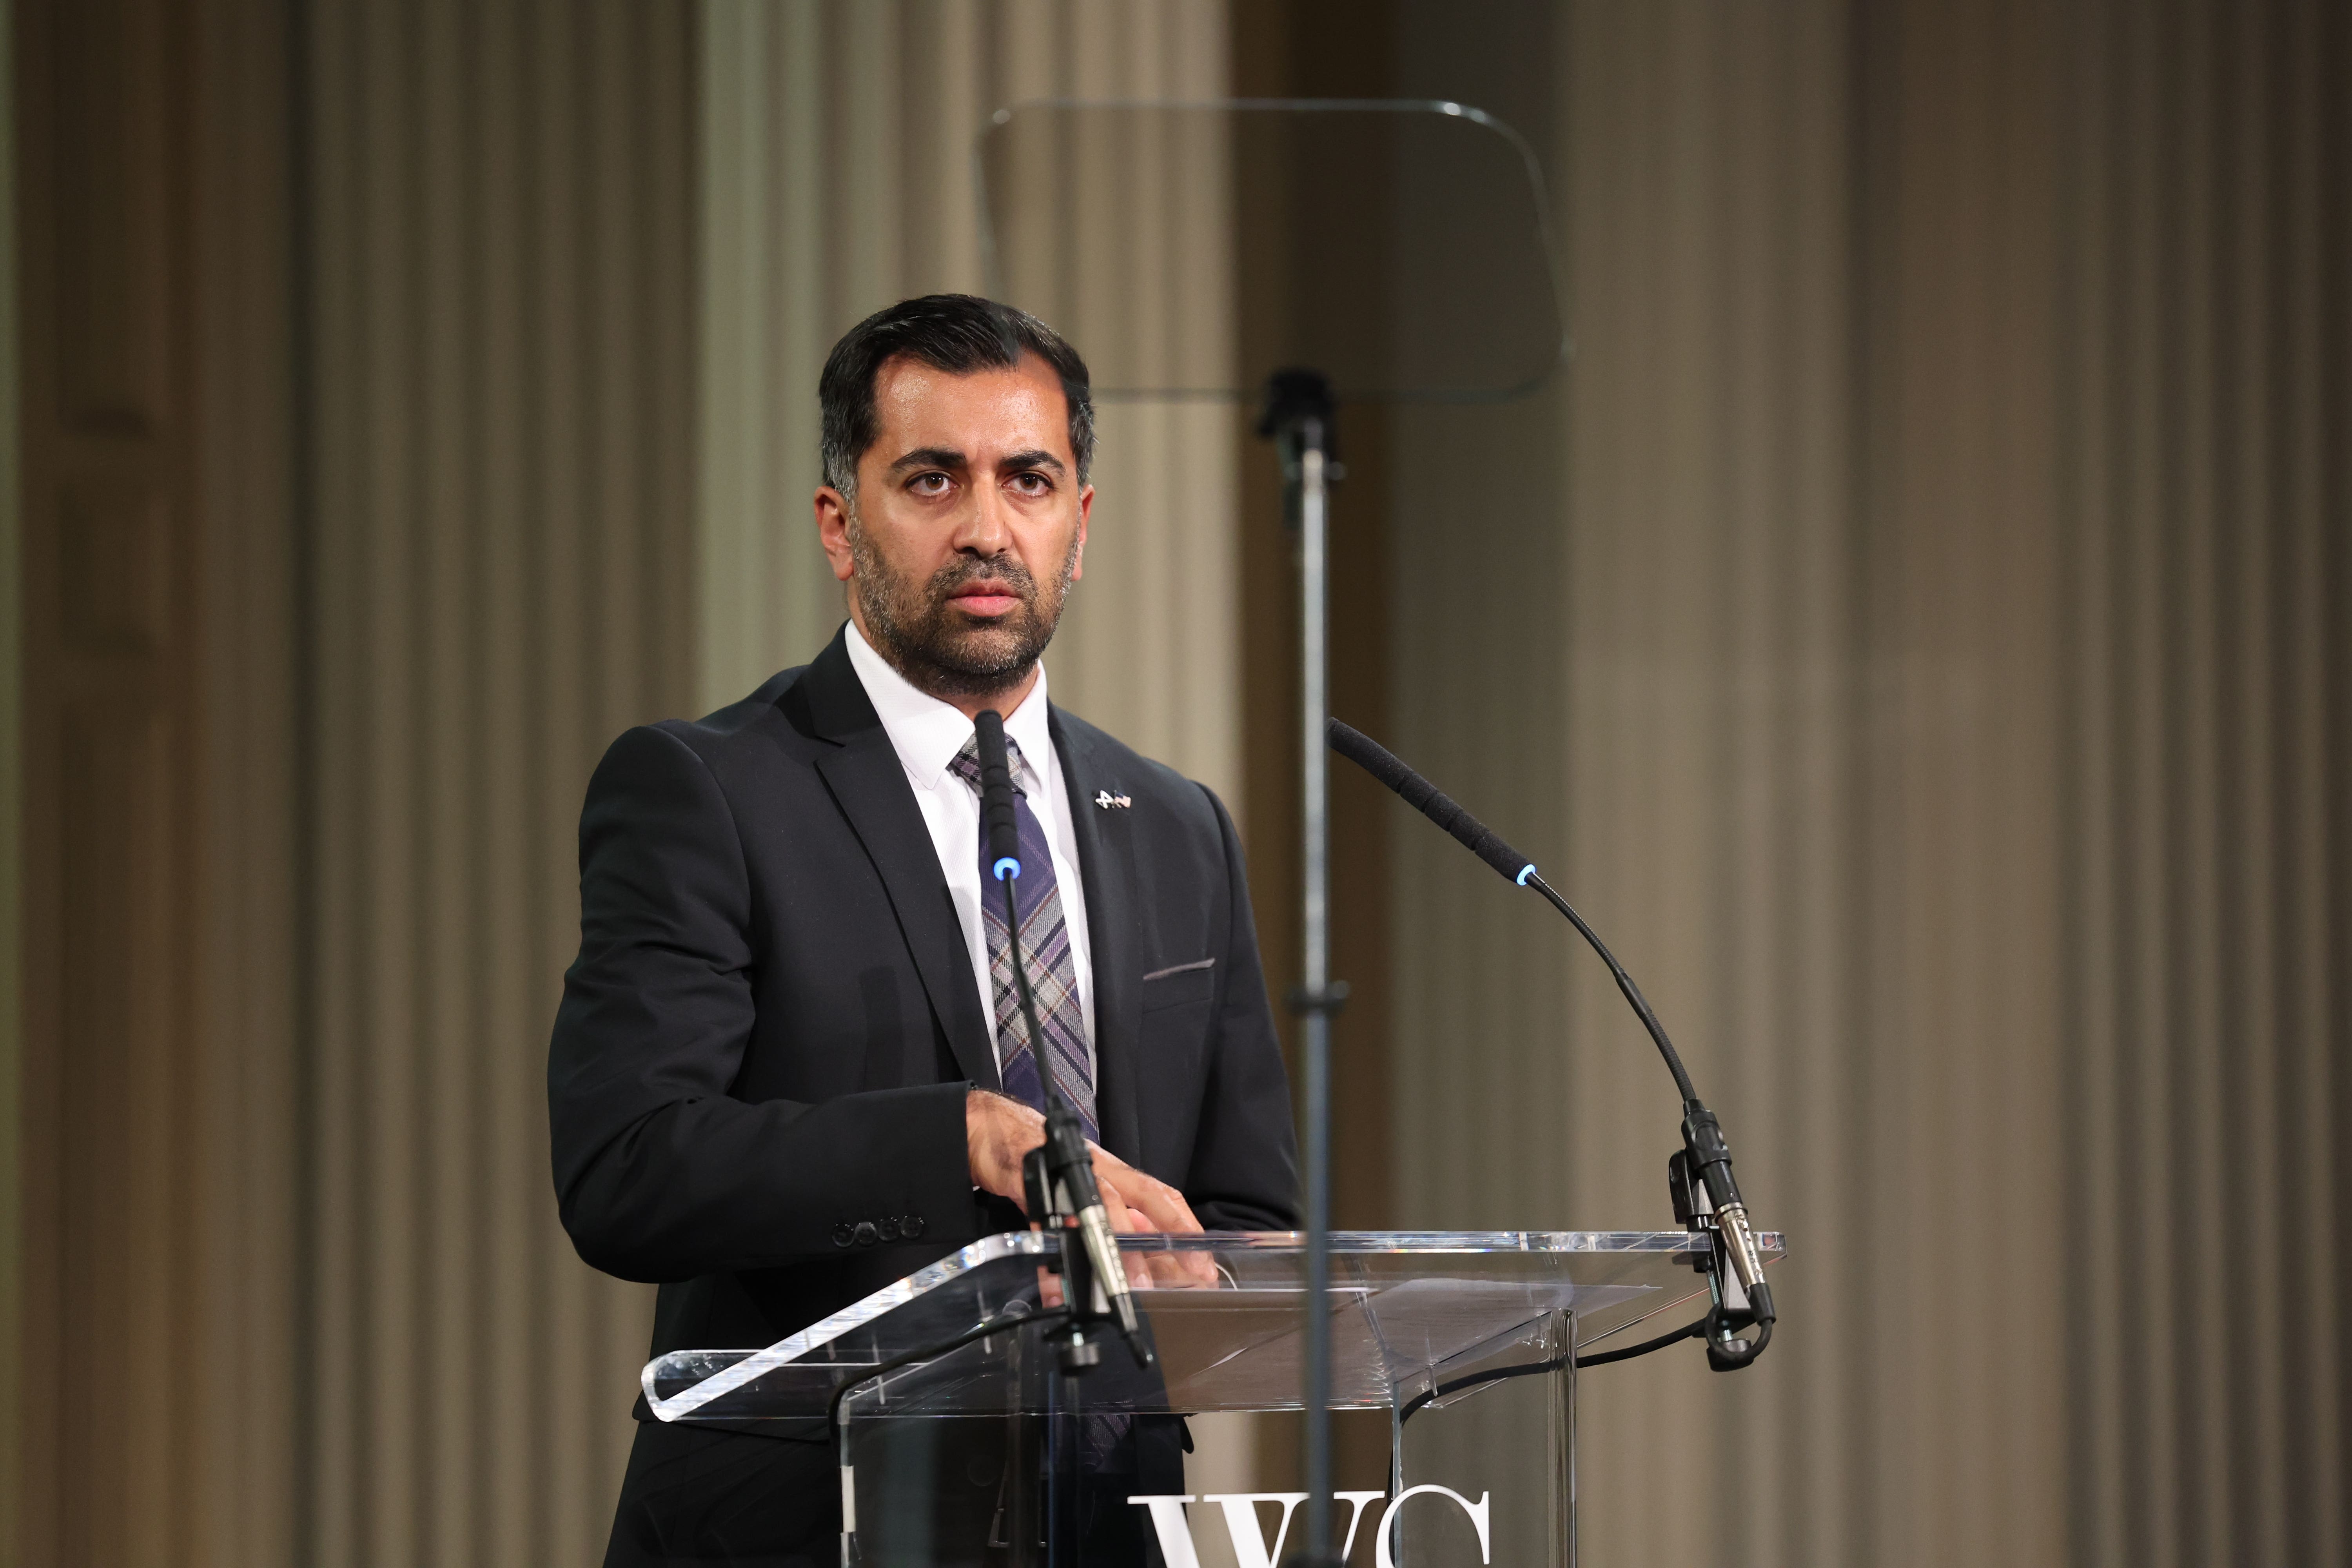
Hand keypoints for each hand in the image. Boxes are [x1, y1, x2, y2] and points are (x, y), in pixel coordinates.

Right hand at [965, 1090, 1215, 1286]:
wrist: (993, 1131)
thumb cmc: (1044, 1162)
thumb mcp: (1085, 1189)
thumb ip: (1111, 1220)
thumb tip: (1140, 1264)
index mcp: (1114, 1172)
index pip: (1160, 1195)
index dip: (1185, 1225)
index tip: (1204, 1260)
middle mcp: (1097, 1170)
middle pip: (1140, 1199)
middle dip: (1167, 1236)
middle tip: (1187, 1274)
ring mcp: (1065, 1173)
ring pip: (1099, 1206)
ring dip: (1116, 1246)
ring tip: (1129, 1283)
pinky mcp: (1030, 1180)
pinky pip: (1046, 1219)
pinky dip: (1054, 1254)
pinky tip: (1059, 1284)